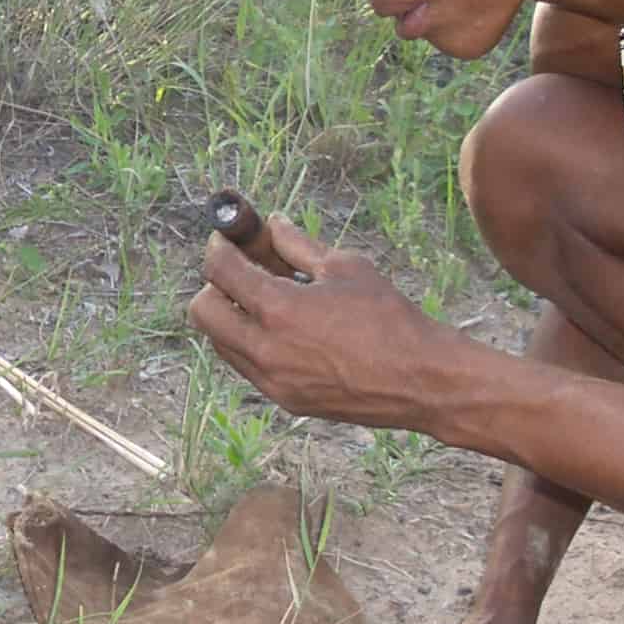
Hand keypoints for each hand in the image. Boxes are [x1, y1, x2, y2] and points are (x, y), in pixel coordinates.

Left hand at [187, 217, 444, 427]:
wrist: (420, 380)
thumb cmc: (389, 318)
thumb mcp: (344, 267)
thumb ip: (298, 245)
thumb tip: (273, 224)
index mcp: (278, 309)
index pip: (220, 270)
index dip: (219, 247)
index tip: (228, 238)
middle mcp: (264, 348)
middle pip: (202, 310)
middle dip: (214, 283)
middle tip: (240, 269)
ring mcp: (270, 379)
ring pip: (219, 341)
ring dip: (230, 314)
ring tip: (265, 298)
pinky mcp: (283, 399)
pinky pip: (245, 365)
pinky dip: (250, 341)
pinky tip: (282, 328)